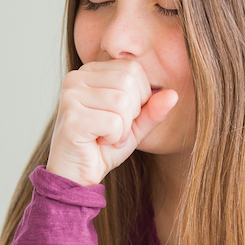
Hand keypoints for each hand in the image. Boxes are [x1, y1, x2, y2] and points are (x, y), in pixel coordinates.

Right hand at [46, 60, 178, 186]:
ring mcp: (71, 95)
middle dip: (132, 113)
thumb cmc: (102, 147)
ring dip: (123, 129)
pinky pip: (113, 122)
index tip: (122, 117)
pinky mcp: (72, 117)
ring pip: (122, 102)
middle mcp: (76, 77)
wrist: (76, 176)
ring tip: (107, 137)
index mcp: (90, 71)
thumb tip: (173, 95)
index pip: (133, 68)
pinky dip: (114, 139)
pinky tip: (99, 143)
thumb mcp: (134, 125)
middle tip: (115, 130)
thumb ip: (153, 109)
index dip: (140, 96)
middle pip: (129, 82)